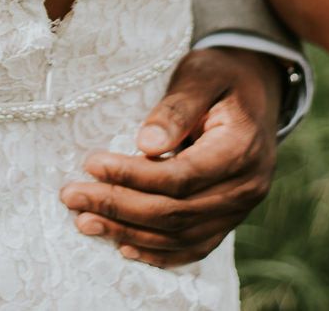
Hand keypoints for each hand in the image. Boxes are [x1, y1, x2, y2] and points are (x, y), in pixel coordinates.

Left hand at [60, 46, 281, 267]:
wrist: (257, 90)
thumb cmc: (222, 76)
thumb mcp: (200, 75)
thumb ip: (177, 108)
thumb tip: (145, 144)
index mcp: (242, 149)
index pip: (181, 177)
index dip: (133, 176)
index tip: (91, 164)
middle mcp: (246, 188)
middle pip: (176, 212)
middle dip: (119, 207)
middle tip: (72, 196)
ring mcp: (240, 209)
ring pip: (180, 235)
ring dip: (129, 233)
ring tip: (85, 221)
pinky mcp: (228, 219)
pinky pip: (194, 247)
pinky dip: (158, 252)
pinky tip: (123, 247)